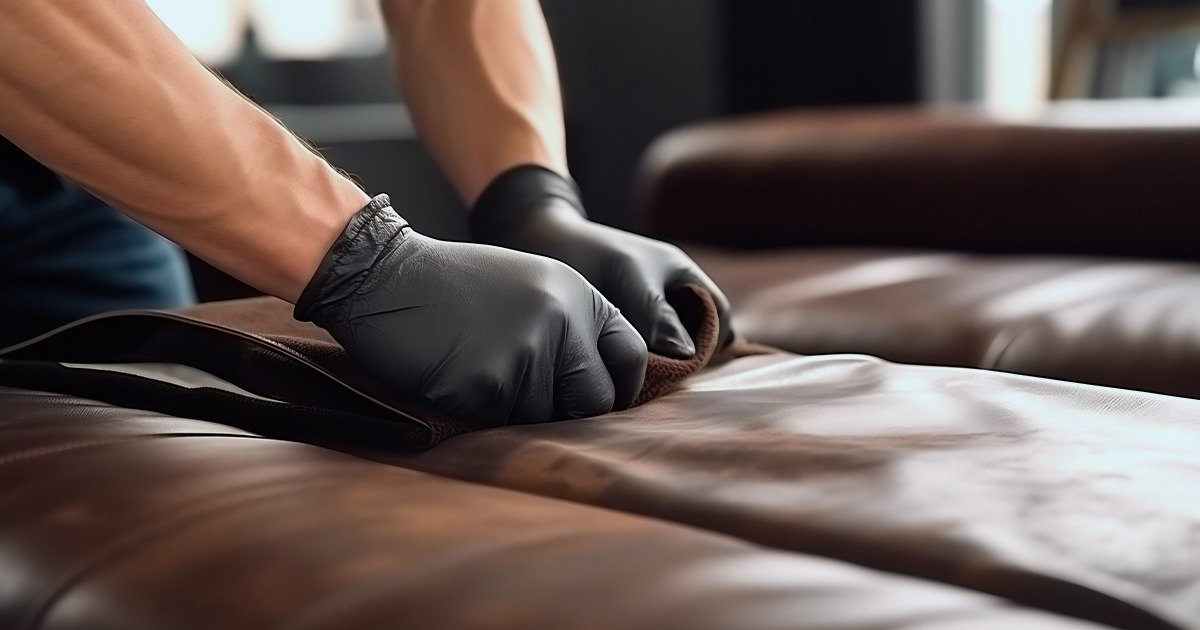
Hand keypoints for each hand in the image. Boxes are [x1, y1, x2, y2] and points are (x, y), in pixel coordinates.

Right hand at [296, 195, 646, 424]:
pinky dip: (480, 411)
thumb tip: (600, 387)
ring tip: (477, 368)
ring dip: (514, 410)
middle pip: (596, 399)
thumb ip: (570, 324)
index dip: (618, 386)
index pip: (630, 355)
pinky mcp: (489, 384)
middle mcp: (562, 321)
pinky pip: (501, 423)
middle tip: (527, 395)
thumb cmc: (452, 285)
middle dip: (568, 410)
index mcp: (577, 294)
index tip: (596, 400)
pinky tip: (454, 375)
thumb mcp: (528, 284)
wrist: (382, 274)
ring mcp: (527, 353)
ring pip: (545, 418)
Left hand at [471, 165, 732, 357]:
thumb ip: (655, 312)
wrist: (533, 244)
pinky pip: (638, 363)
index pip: (717, 317)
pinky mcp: (618, 338)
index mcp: (682, 276)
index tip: (681, 363)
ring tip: (631, 380)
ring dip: (653, 371)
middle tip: (653, 379)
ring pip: (666, 357)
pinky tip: (611, 376)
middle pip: (695, 342)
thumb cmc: (583, 251)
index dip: (709, 342)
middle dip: (680, 363)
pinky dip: (630, 372)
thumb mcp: (624, 275)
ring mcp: (644, 320)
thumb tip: (685, 354)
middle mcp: (669, 300)